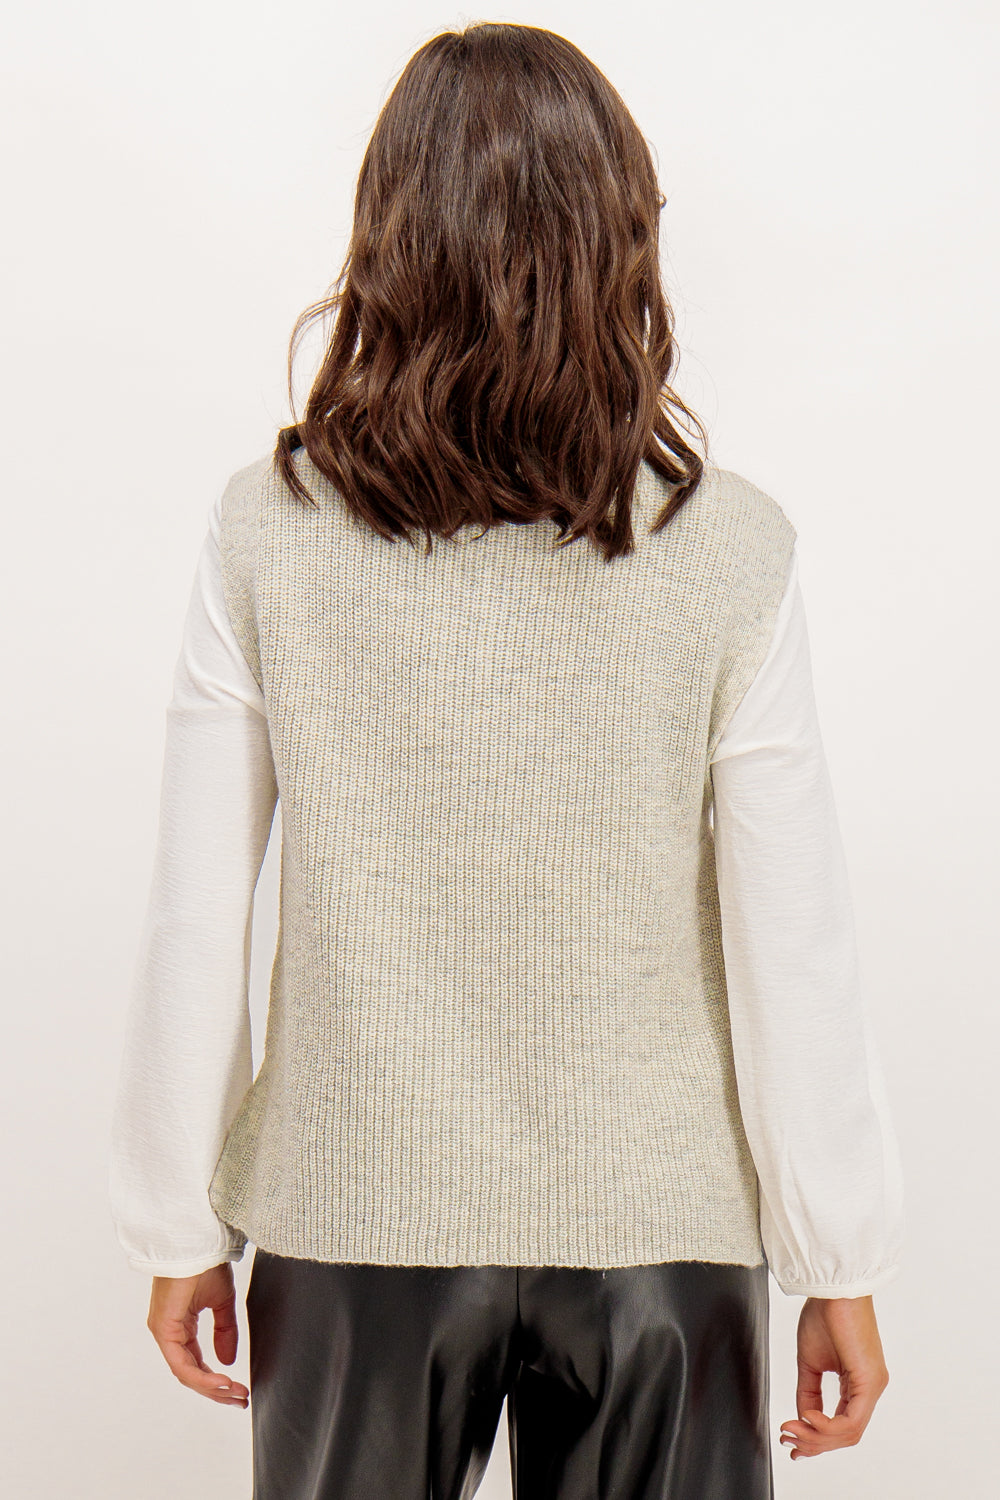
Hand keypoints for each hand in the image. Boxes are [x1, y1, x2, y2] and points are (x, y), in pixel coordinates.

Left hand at [147, 1262, 249, 1407]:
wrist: (197, 1242)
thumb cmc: (206, 1263)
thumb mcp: (222, 1302)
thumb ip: (224, 1331)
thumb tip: (228, 1360)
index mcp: (180, 1326)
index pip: (195, 1363)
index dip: (216, 1379)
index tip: (239, 1389)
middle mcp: (169, 1334)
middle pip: (191, 1374)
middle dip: (217, 1390)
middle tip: (240, 1399)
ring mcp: (164, 1333)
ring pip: (186, 1373)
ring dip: (211, 1388)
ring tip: (235, 1394)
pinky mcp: (164, 1330)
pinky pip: (182, 1364)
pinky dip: (202, 1377)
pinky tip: (222, 1381)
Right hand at [779, 1294, 888, 1459]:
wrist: (833, 1287)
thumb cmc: (824, 1314)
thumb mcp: (810, 1361)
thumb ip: (808, 1392)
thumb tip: (801, 1418)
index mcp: (859, 1384)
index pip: (842, 1425)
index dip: (816, 1440)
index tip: (791, 1442)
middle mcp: (871, 1389)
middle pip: (846, 1435)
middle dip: (813, 1443)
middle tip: (787, 1440)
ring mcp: (873, 1386)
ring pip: (849, 1433)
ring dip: (817, 1438)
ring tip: (791, 1429)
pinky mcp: (870, 1381)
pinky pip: (851, 1420)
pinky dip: (827, 1425)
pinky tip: (807, 1416)